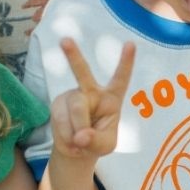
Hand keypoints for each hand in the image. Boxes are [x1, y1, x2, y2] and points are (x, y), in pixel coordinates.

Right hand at [51, 37, 135, 158]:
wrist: (76, 149)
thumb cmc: (96, 142)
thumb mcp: (104, 146)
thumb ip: (95, 141)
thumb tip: (80, 136)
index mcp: (112, 98)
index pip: (121, 78)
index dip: (126, 62)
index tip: (131, 44)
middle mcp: (91, 91)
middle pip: (82, 74)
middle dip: (73, 56)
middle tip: (65, 41)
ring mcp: (73, 96)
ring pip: (75, 108)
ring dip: (77, 129)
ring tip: (79, 142)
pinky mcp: (58, 104)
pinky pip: (60, 120)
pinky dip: (66, 135)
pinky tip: (70, 139)